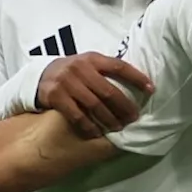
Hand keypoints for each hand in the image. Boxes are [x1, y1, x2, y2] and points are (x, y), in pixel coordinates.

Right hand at [37, 54, 153, 138]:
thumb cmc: (73, 71)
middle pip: (108, 90)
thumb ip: (106, 71)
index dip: (137, 78)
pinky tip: (98, 133)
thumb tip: (137, 82)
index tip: (151, 90)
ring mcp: (67, 82)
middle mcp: (80, 68)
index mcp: (93, 58)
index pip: (119, 67)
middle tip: (134, 118)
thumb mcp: (88, 64)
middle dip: (124, 106)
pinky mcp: (56, 96)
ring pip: (94, 105)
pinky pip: (76, 115)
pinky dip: (89, 126)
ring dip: (109, 119)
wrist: (40, 75)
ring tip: (119, 128)